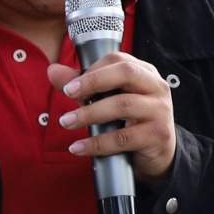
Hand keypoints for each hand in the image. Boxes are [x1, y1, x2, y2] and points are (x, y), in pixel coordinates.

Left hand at [47, 55, 176, 181]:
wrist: (159, 153)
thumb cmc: (132, 121)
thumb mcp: (109, 100)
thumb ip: (83, 86)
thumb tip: (53, 71)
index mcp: (145, 73)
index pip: (119, 60)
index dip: (92, 69)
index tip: (70, 84)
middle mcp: (157, 87)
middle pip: (126, 73)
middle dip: (93, 81)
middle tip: (67, 93)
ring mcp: (160, 111)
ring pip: (122, 105)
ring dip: (89, 114)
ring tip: (67, 122)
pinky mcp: (158, 135)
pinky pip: (122, 138)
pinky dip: (97, 143)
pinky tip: (79, 147)